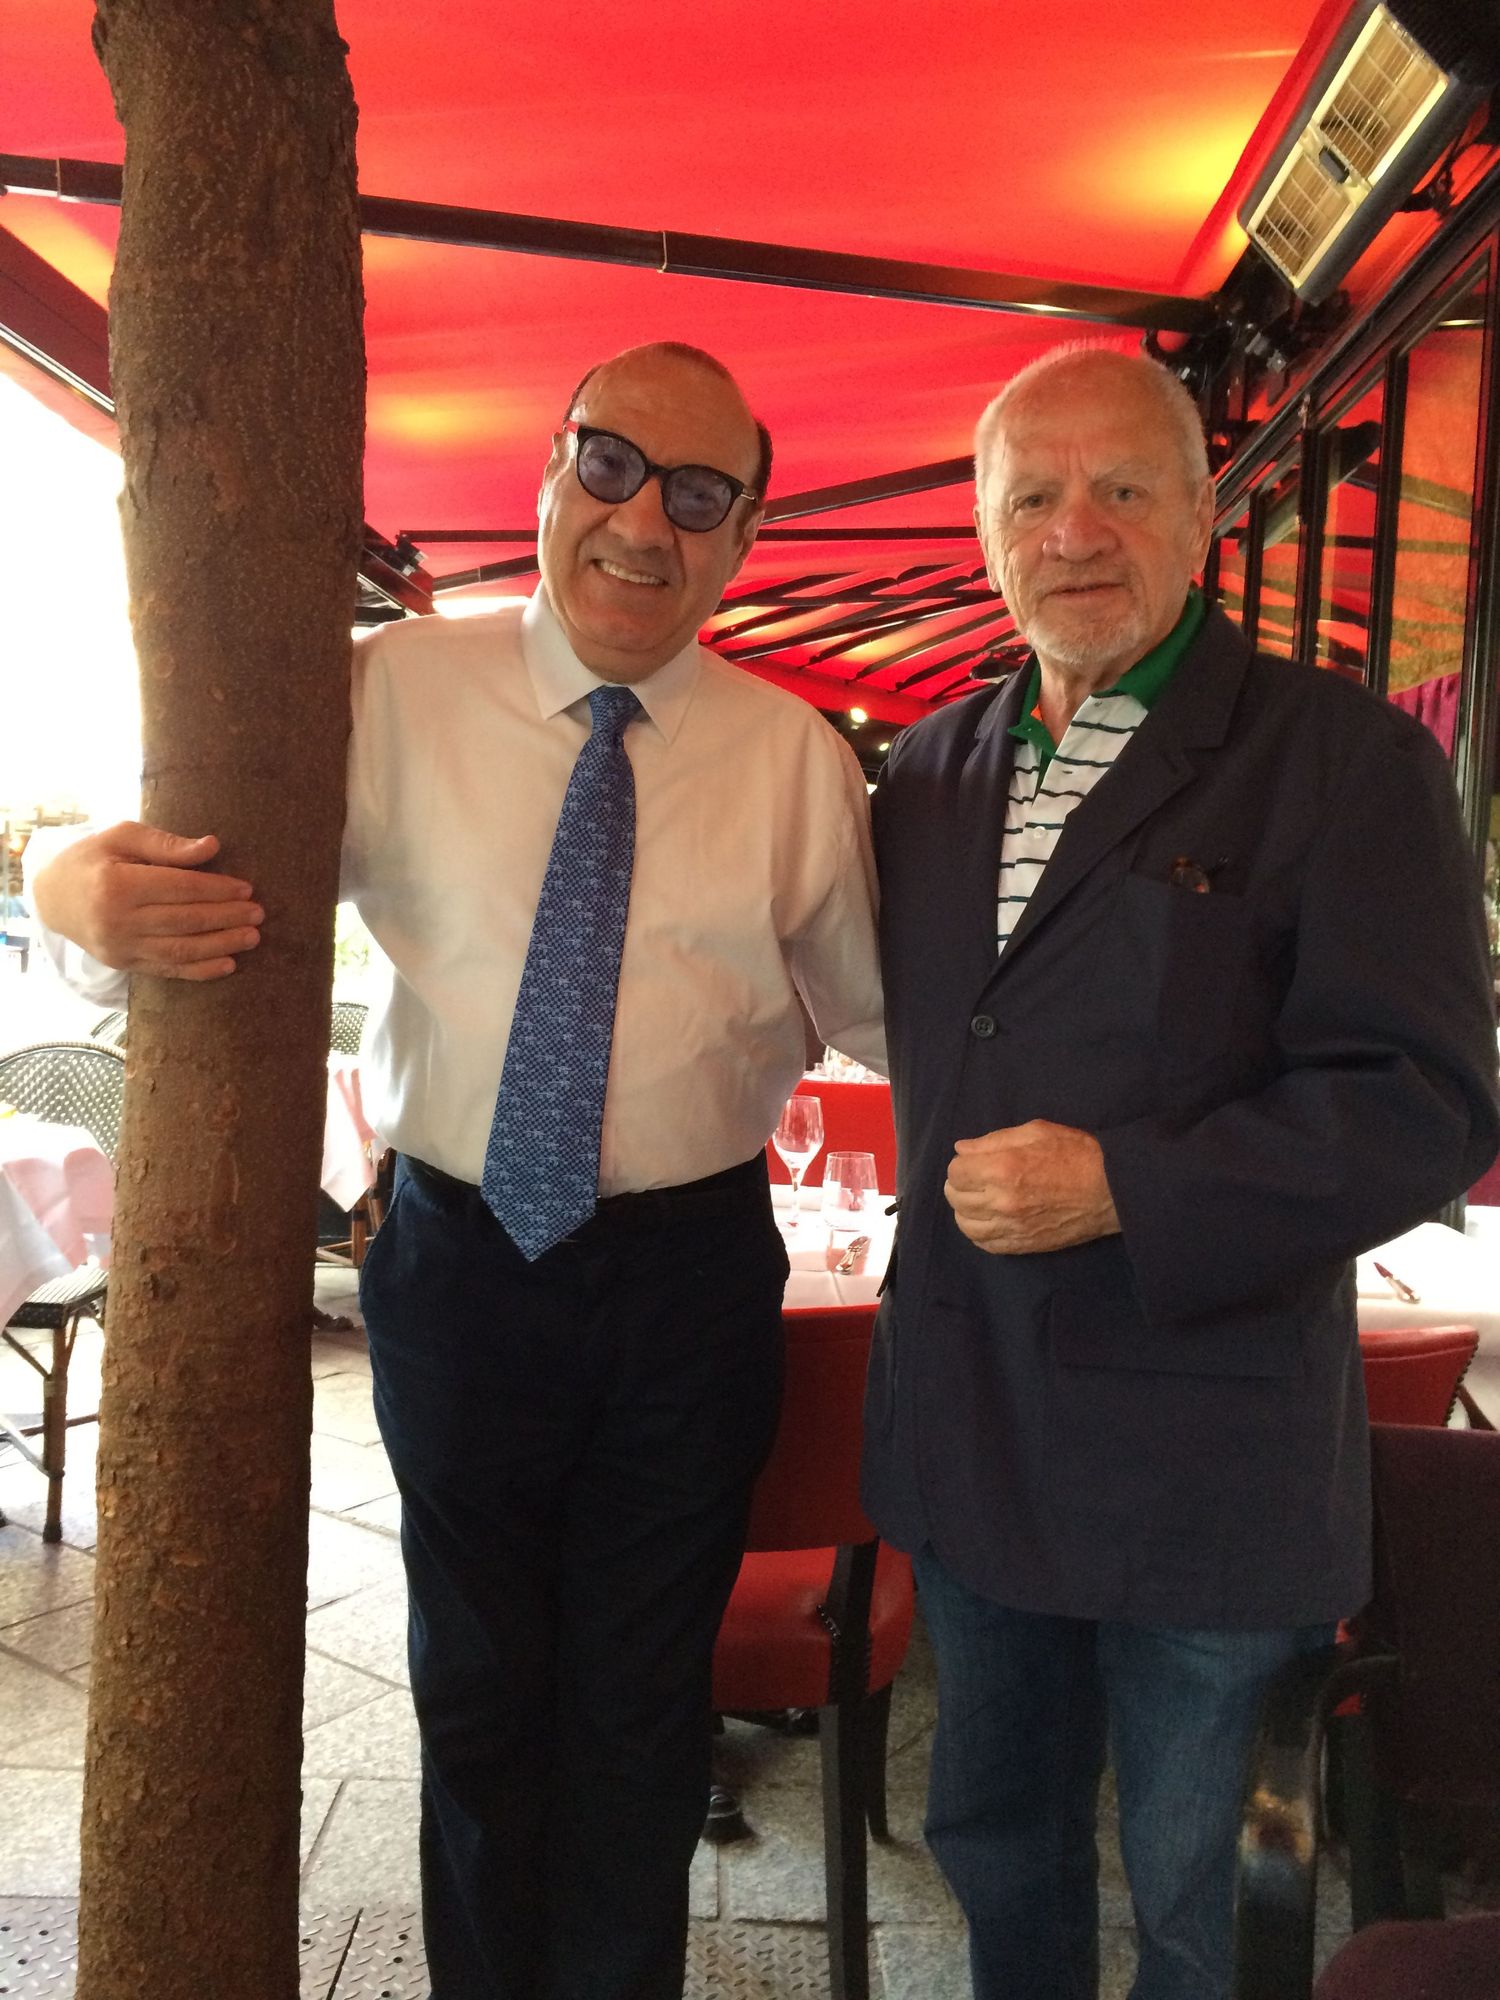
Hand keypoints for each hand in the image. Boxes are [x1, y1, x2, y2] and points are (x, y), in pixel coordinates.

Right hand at [30, 822, 261, 980]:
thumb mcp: (122, 837)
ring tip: (252, 937)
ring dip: (221, 945)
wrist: (52, 897)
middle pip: (184, 921)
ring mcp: (119, 948)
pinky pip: (168, 970)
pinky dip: (200, 970)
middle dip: (226, 918)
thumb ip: (166, 844)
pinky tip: (228, 964)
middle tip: (258, 913)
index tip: (246, 888)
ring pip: (180, 951)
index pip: (179, 889)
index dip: (216, 889)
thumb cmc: (93, 859)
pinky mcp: (123, 965)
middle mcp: (116, 920)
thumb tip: (211, 847)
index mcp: (116, 884)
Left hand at [944, 1120, 1119, 1254]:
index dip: (961, 1164)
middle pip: (956, 1198)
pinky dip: (980, 1233)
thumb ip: (993, 1141)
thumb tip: (961, 1149)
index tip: (973, 1161)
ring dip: (966, 1210)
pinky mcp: (1023, 1245)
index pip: (955, 1172)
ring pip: (966, 1225)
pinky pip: (985, 1245)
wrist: (1110, 1189)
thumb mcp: (1035, 1131)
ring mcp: (1012, 1227)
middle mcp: (1002, 1201)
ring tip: (979, 1200)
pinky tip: (989, 1220)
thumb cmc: (1076, 1153)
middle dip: (960, 1185)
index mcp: (1003, 1168)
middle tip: (975, 1178)